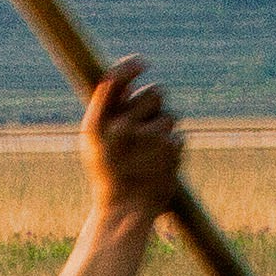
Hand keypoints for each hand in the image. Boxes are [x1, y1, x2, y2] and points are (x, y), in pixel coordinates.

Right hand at [82, 57, 182, 221]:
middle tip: (146, 129)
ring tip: (149, 155)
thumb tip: (130, 82)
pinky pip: (179, 138)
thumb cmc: (109, 174)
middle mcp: (120, 127)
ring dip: (165, 131)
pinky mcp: (169, 149)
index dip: (129, 67)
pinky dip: (172, 151)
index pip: (114, 80)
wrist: (123, 213)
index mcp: (97, 124)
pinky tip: (158, 167)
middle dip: (155, 106)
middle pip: (155, 93)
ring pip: (171, 116)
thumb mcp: (97, 143)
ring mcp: (146, 138)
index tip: (142, 63)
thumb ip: (109, 111)